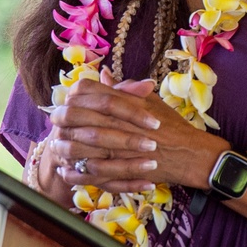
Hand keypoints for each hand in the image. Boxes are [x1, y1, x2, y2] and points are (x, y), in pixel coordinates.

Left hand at [49, 69, 225, 193]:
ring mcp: (119, 145)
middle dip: (62, 118)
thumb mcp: (149, 100)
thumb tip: (103, 74)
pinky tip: (67, 171)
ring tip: (57, 146)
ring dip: (65, 145)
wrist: (190, 153)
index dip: (73, 95)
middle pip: (78, 115)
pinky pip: (91, 170)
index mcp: (124, 101)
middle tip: (55, 122)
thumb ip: (125, 88)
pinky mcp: (121, 168)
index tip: (68, 101)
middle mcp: (119, 121)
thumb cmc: (171, 125)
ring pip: (80, 143)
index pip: (88, 90)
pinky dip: (76, 171)